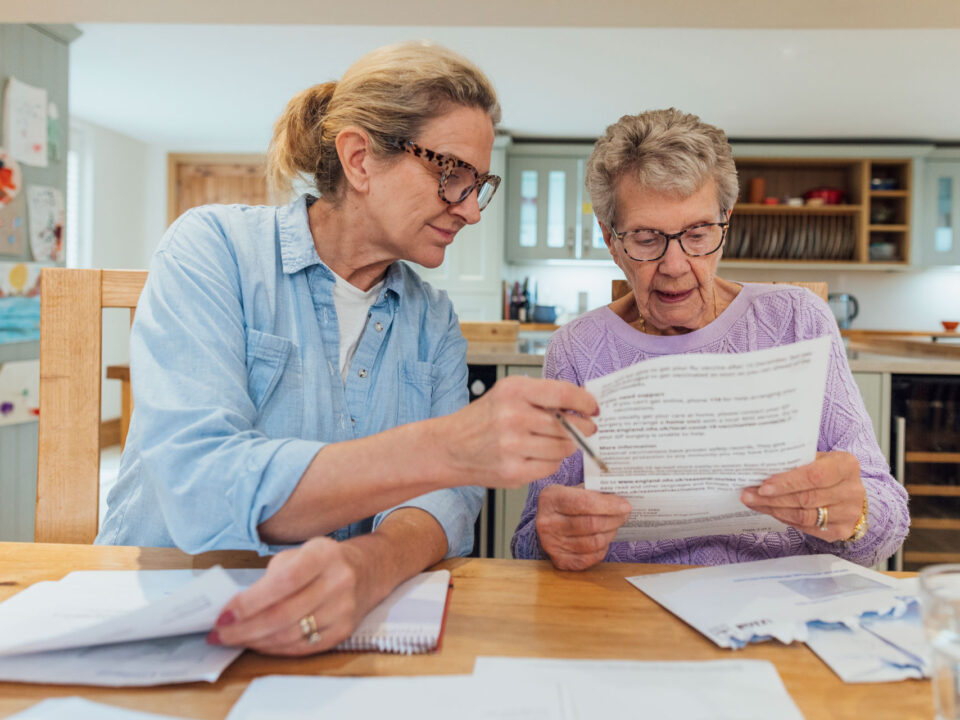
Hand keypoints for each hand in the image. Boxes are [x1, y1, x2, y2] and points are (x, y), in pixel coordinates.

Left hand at [208, 536, 371, 655]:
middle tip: (219, 634)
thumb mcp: (301, 552)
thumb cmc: (326, 559)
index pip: (283, 583)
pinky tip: (259, 643)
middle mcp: (338, 582)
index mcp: (324, 555)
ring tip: (234, 639)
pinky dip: (275, 648)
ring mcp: (344, 610)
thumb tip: (237, 606)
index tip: (224, 614)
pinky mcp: (344, 631)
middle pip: (284, 614)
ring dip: (256, 641)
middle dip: (245, 628)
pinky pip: (303, 647)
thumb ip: (272, 576)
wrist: (370, 569)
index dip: (250, 602)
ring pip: (291, 635)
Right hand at [441, 375, 598, 488]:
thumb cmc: (482, 420)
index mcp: (513, 390)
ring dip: (566, 446)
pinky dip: (551, 462)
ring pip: (563, 448)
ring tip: (555, 441)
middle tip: (587, 429)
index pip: (564, 394)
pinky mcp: (513, 472)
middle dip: (583, 428)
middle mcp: (512, 416)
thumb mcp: (507, 394)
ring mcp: (512, 447)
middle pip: (568, 425)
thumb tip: (582, 401)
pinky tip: (539, 455)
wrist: (448, 448)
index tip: (593, 408)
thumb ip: (543, 395)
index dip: (585, 402)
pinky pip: (550, 467)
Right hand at [536, 484, 631, 570]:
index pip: (584, 503)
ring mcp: (551, 544)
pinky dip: (601, 549)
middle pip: (591, 524)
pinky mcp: (559, 561)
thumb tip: (621, 500)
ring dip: (610, 534)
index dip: (609, 505)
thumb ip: (594, 493)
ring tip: (614, 526)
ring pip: (593, 543)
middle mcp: (547, 522)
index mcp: (551, 499)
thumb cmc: (566, 503)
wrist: (547, 522)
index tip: (625, 506)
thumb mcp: (574, 490)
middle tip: (624, 515)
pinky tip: (603, 540)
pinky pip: (590, 558)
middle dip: (614, 519)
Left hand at [740, 451, 865, 542]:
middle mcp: (852, 491)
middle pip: (806, 498)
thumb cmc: (826, 471)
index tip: (763, 486)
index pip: (815, 476)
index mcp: (846, 466)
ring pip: (804, 516)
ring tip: (753, 503)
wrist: (849, 492)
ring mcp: (849, 514)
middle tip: (748, 495)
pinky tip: (771, 511)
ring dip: (774, 510)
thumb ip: (796, 463)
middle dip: (773, 498)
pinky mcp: (842, 531)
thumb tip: (759, 470)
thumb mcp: (817, 459)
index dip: (787, 483)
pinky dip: (785, 519)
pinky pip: (806, 527)